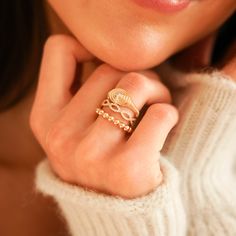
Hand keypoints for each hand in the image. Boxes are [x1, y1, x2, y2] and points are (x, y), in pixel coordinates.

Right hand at [30, 35, 178, 198]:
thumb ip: (79, 89)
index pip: (58, 51)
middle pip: (109, 68)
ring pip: (136, 84)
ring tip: (156, 105)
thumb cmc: (100, 157)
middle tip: (145, 94)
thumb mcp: (74, 126)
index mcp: (45, 119)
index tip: (107, 65)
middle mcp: (61, 136)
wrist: (117, 209)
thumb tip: (100, 51)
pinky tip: (164, 126)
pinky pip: (160, 113)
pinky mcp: (127, 168)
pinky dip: (169, 113)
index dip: (86, 48)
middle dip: (135, 74)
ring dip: (157, 89)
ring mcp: (91, 154)